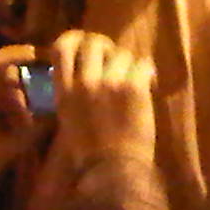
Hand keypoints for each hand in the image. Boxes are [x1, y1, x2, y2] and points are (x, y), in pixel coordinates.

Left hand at [0, 44, 41, 200]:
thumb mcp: (6, 151)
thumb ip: (32, 131)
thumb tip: (56, 114)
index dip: (14, 56)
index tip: (37, 55)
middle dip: (19, 87)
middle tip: (36, 104)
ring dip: (12, 97)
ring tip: (24, 122)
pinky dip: (3, 103)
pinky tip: (13, 122)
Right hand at [43, 29, 156, 171]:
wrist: (113, 171)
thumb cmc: (89, 154)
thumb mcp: (69, 120)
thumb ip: (72, 94)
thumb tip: (81, 74)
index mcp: (64, 91)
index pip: (62, 48)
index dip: (74, 39)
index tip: (84, 42)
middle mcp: (84, 82)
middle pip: (93, 43)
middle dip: (106, 47)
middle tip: (115, 59)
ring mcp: (109, 83)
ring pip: (121, 54)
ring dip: (128, 64)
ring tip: (133, 79)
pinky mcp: (133, 88)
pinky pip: (142, 64)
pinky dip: (147, 72)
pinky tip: (148, 82)